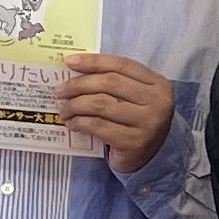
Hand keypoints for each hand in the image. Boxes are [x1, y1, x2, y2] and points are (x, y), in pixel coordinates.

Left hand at [58, 52, 175, 174]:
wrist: (150, 157)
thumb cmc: (136, 121)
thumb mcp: (135, 97)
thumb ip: (115, 82)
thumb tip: (76, 69)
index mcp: (158, 84)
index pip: (122, 65)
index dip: (94, 61)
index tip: (70, 62)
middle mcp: (157, 102)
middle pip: (110, 83)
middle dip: (79, 84)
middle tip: (60, 91)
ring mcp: (147, 123)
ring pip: (101, 104)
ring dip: (76, 105)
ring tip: (64, 109)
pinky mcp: (133, 142)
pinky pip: (99, 126)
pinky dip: (80, 123)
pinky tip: (72, 123)